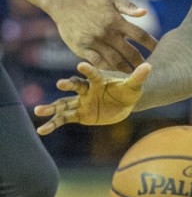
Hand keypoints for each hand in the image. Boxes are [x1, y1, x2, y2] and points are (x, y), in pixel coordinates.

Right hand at [34, 61, 150, 134]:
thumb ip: (139, 76)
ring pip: (64, 104)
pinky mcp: (79, 114)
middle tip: (60, 84)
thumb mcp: (135, 84)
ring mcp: (81, 102)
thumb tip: (149, 66)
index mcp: (99, 80)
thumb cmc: (129, 90)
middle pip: (75, 87)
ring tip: (38, 112)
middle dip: (68, 85)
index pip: (93, 74)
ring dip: (51, 108)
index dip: (88, 70)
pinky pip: (64, 119)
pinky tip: (41, 131)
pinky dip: (53, 124)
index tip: (81, 65)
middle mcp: (87, 90)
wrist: (124, 101)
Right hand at [54, 0, 157, 70]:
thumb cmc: (92, 2)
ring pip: (116, 60)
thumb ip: (129, 7)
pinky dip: (108, 69)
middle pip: (130, 52)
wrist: (64, 3)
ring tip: (135, 75)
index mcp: (117, 21)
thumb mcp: (111, 0)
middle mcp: (108, 32)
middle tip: (150, 70)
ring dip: (127, 69)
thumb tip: (145, 13)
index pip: (141, 35)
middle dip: (142, 62)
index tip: (160, 52)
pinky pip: (98, 63)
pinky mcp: (82, 48)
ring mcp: (95, 41)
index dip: (152, 45)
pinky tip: (115, 73)